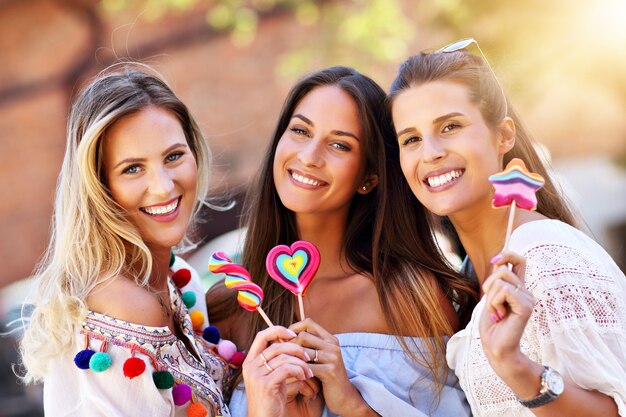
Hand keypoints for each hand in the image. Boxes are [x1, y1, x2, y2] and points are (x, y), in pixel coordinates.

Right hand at [243, 326, 313, 416]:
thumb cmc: (271, 400)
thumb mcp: (271, 377)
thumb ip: (276, 362)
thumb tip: (292, 342)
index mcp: (250, 361)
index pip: (262, 336)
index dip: (278, 330)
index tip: (294, 334)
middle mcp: (250, 366)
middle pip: (276, 345)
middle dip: (295, 348)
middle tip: (307, 355)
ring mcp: (256, 375)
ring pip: (283, 357)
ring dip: (300, 362)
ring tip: (308, 371)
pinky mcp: (265, 385)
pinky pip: (286, 369)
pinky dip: (299, 370)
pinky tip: (304, 377)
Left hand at [289, 319, 372, 416]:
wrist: (345, 398)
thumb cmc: (327, 378)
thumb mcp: (320, 359)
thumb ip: (308, 347)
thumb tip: (282, 336)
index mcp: (330, 339)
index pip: (308, 323)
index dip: (294, 328)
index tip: (285, 340)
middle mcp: (332, 345)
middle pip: (303, 336)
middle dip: (289, 345)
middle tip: (281, 355)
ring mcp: (332, 357)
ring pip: (302, 351)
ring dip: (290, 359)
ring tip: (283, 366)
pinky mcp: (329, 371)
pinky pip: (306, 366)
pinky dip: (295, 371)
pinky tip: (290, 376)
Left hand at [479, 251, 534, 370]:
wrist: (496, 348)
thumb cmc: (492, 326)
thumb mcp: (491, 298)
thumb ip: (496, 281)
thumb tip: (498, 261)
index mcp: (517, 288)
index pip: (519, 261)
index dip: (507, 254)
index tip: (494, 261)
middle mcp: (525, 291)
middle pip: (503, 269)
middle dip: (488, 286)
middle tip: (492, 305)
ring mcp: (528, 298)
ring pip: (500, 281)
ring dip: (491, 298)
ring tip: (497, 313)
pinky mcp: (526, 306)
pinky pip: (504, 291)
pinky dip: (495, 303)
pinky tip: (500, 316)